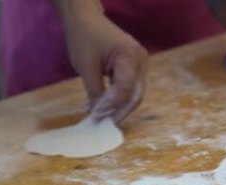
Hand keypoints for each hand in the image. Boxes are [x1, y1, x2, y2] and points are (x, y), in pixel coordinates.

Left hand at [61, 6, 147, 122]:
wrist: (85, 19)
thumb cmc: (84, 38)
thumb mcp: (86, 68)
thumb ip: (96, 93)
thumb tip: (99, 115)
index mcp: (130, 57)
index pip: (125, 90)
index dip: (111, 106)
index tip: (95, 116)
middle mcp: (141, 61)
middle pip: (135, 95)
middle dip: (119, 112)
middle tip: (102, 123)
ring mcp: (140, 65)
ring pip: (134, 95)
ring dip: (119, 107)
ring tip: (101, 117)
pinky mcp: (134, 68)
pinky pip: (129, 88)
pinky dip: (118, 99)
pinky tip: (103, 106)